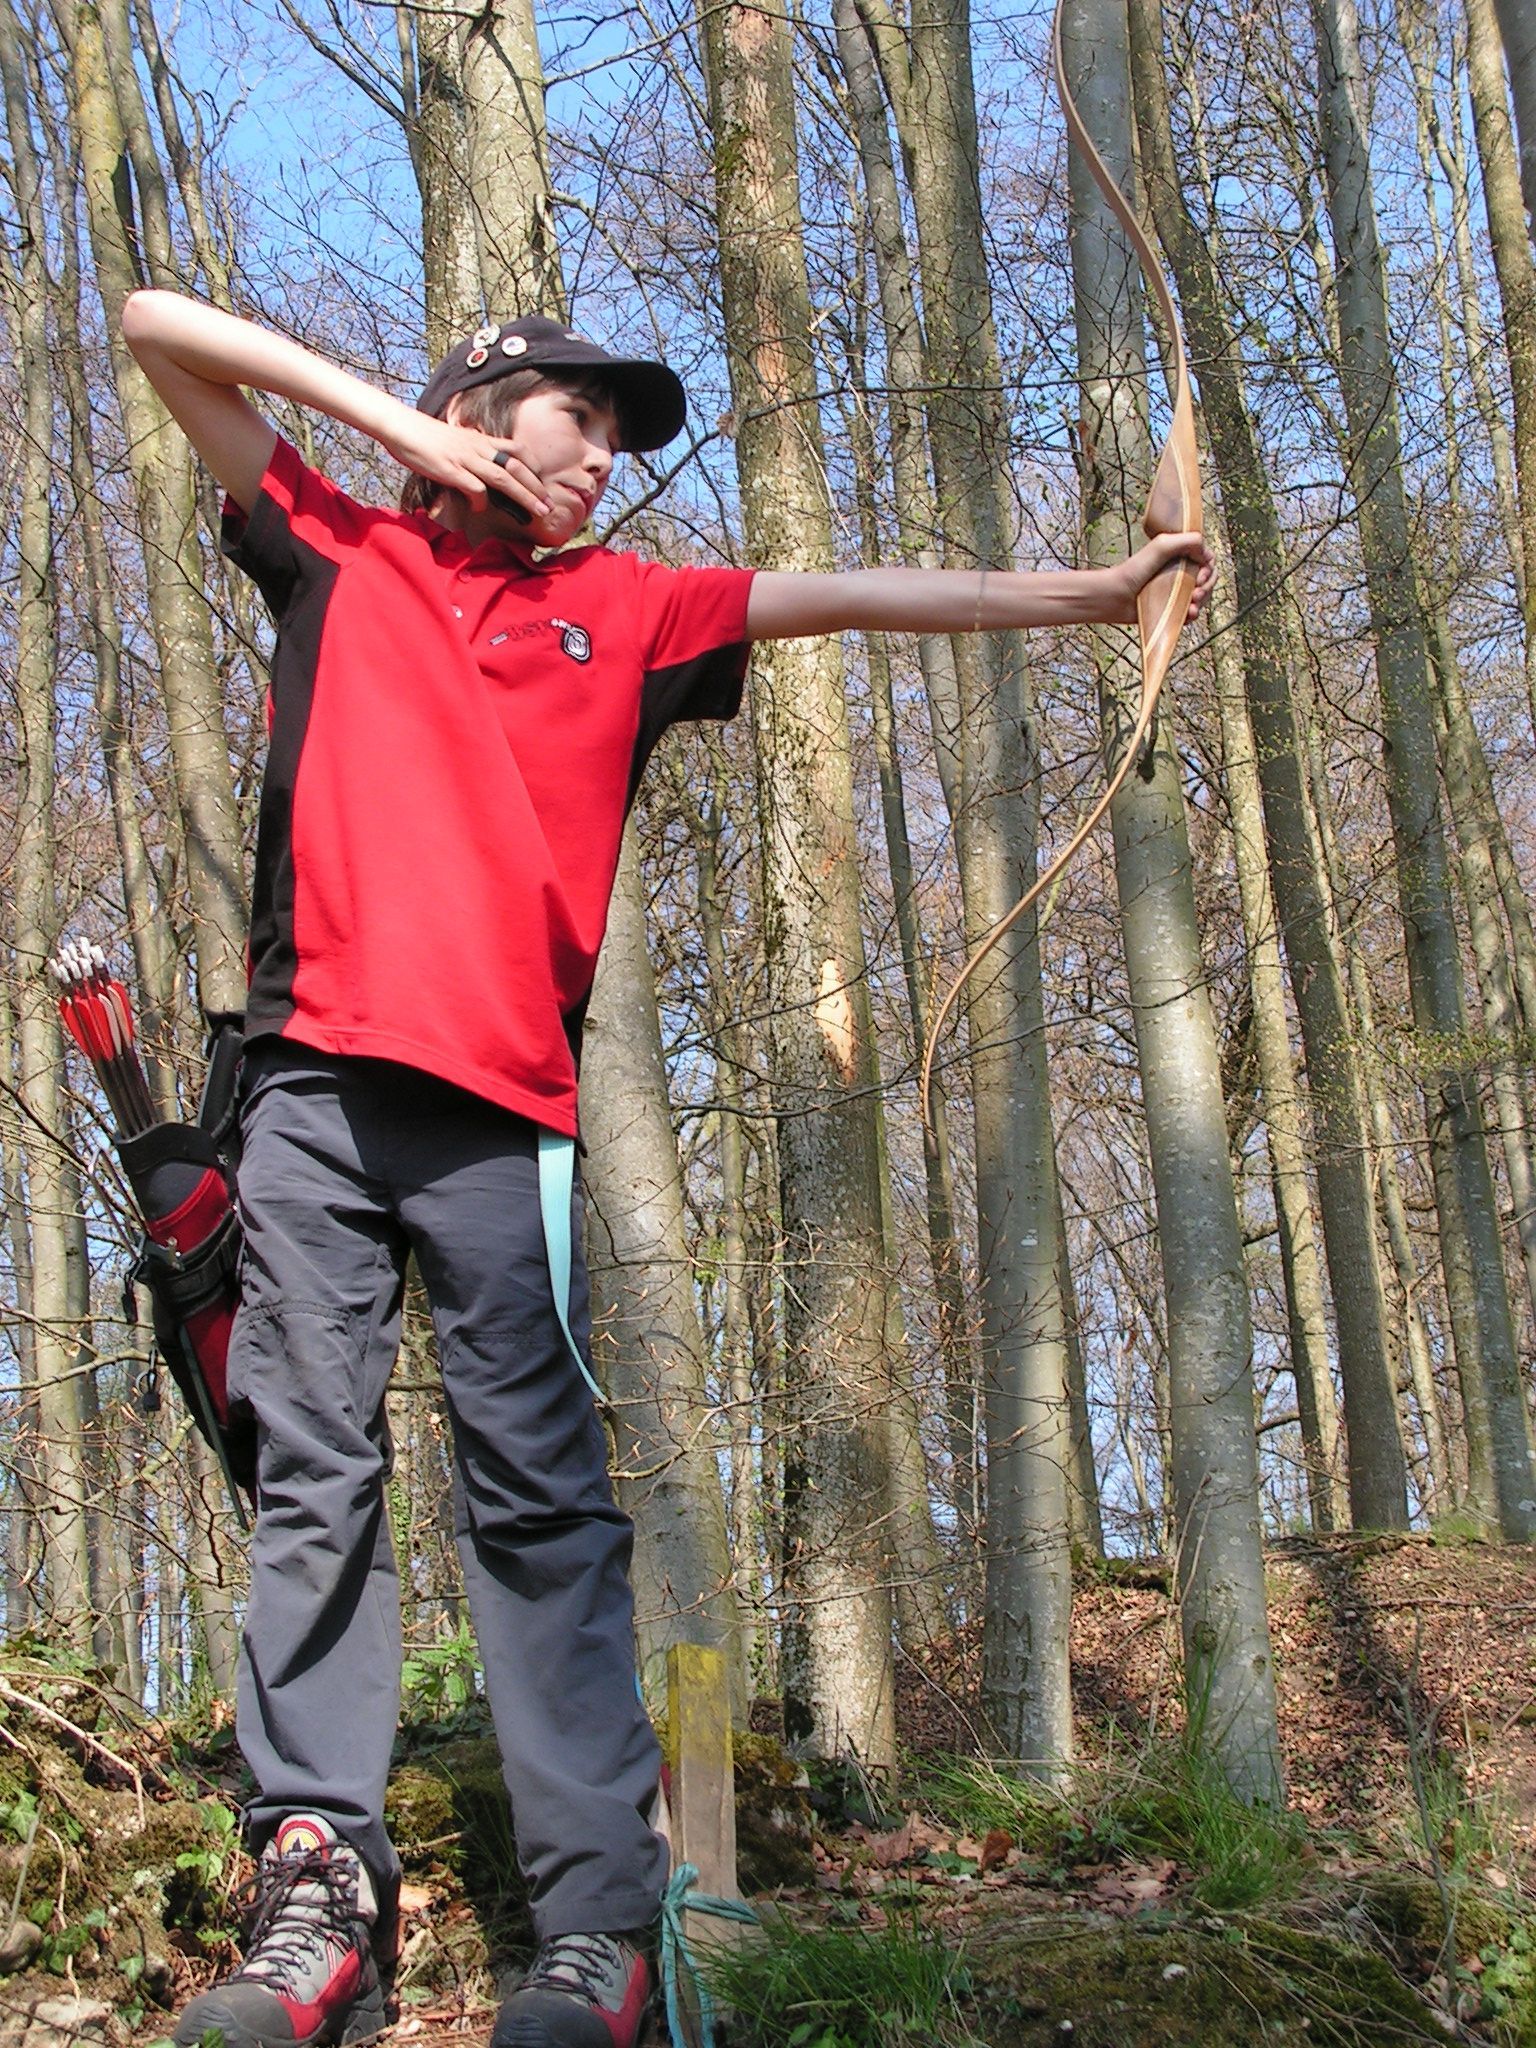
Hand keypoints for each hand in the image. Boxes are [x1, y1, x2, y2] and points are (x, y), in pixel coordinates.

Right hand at [377, 408, 550, 521]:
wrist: (402, 427)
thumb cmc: (427, 438)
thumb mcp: (458, 442)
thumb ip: (474, 453)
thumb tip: (484, 472)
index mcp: (481, 440)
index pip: (517, 450)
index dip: (533, 466)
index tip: (542, 483)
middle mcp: (478, 448)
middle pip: (517, 467)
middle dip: (536, 488)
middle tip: (549, 506)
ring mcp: (465, 458)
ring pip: (503, 477)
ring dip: (524, 496)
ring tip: (537, 512)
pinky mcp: (451, 470)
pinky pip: (474, 488)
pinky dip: (482, 501)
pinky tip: (480, 508)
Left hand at [1098, 531, 1212, 625]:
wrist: (1116, 596)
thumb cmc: (1134, 570)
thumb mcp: (1162, 545)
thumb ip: (1187, 540)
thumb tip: (1206, 553)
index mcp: (1181, 555)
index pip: (1207, 560)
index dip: (1209, 569)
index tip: (1201, 576)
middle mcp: (1180, 572)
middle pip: (1208, 579)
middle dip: (1208, 587)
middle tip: (1197, 593)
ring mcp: (1176, 591)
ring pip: (1202, 597)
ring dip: (1203, 602)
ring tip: (1193, 605)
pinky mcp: (1171, 608)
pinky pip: (1190, 612)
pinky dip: (1193, 614)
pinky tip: (1189, 614)